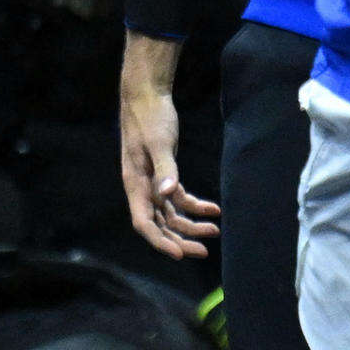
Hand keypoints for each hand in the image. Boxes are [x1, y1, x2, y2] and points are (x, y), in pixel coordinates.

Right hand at [120, 35, 219, 259]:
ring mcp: (152, 182)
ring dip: (190, 225)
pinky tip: (214, 209)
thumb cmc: (150, 117)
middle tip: (203, 252)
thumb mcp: (159, 142)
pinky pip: (178, 198)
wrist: (147, 95)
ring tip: (214, 231)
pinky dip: (195, 206)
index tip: (180, 254)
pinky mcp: (164, 173)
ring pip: (170, 214)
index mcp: (134, 183)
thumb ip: (165, 168)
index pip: (144, 223)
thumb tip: (167, 194)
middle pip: (159, 224)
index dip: (160, 241)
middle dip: (180, 240)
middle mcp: (141, 187)